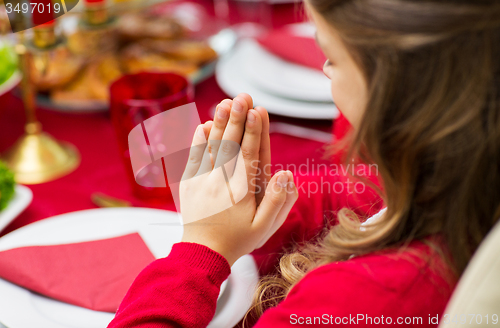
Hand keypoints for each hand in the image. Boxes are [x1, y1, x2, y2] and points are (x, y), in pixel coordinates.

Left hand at [180, 98, 297, 265]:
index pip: (249, 155)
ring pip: (212, 147)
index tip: (257, 111)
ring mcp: (202, 181)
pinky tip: (203, 124)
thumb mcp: (264, 228)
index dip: (253, 131)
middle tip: (242, 96)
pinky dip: (198, 140)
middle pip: (230, 144)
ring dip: (218, 123)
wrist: (202, 253)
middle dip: (236, 118)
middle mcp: (221, 182)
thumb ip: (277, 201)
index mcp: (241, 191)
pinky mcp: (189, 183)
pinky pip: (193, 157)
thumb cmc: (237, 239)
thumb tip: (287, 174)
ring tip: (224, 102)